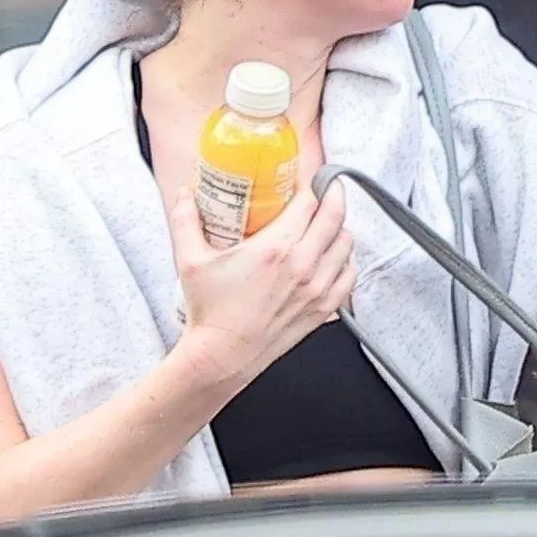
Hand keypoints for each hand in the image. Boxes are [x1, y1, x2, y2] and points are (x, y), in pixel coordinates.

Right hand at [169, 182, 354, 385]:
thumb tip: (186, 193)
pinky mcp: (325, 307)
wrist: (222, 356)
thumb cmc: (209, 312)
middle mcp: (303, 264)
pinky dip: (345, 262)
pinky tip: (332, 258)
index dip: (312, 185)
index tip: (308, 180)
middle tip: (327, 190)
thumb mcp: (189, 260)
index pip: (309, 202)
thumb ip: (186, 220)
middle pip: (335, 216)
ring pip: (347, 244)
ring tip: (327, 224)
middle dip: (334, 196)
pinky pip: (350, 275)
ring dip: (339, 229)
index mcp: (275, 248)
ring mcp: (318, 287)